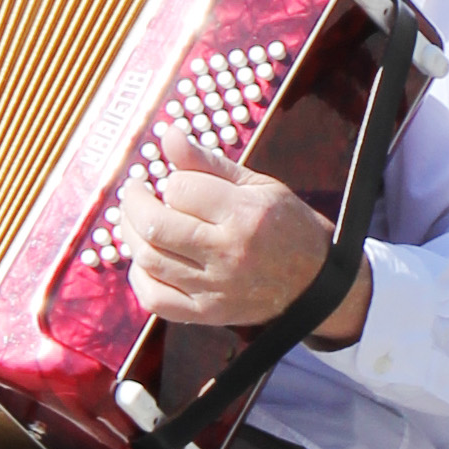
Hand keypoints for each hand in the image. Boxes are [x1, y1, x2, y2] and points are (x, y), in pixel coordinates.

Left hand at [117, 132, 371, 347]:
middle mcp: (229, 253)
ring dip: (131, 234)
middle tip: (135, 191)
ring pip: (149, 260)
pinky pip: (155, 299)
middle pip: (155, 226)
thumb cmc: (286, 225)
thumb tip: (168, 134)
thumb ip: (208, 162)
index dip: (172, 181)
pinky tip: (143, 259)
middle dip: (134, 203)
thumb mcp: (257, 185)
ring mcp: (216, 289)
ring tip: (135, 220)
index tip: (178, 182)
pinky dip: (138, 277)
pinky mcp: (208, 314)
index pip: (180, 189)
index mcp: (245, 214)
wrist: (317, 284)